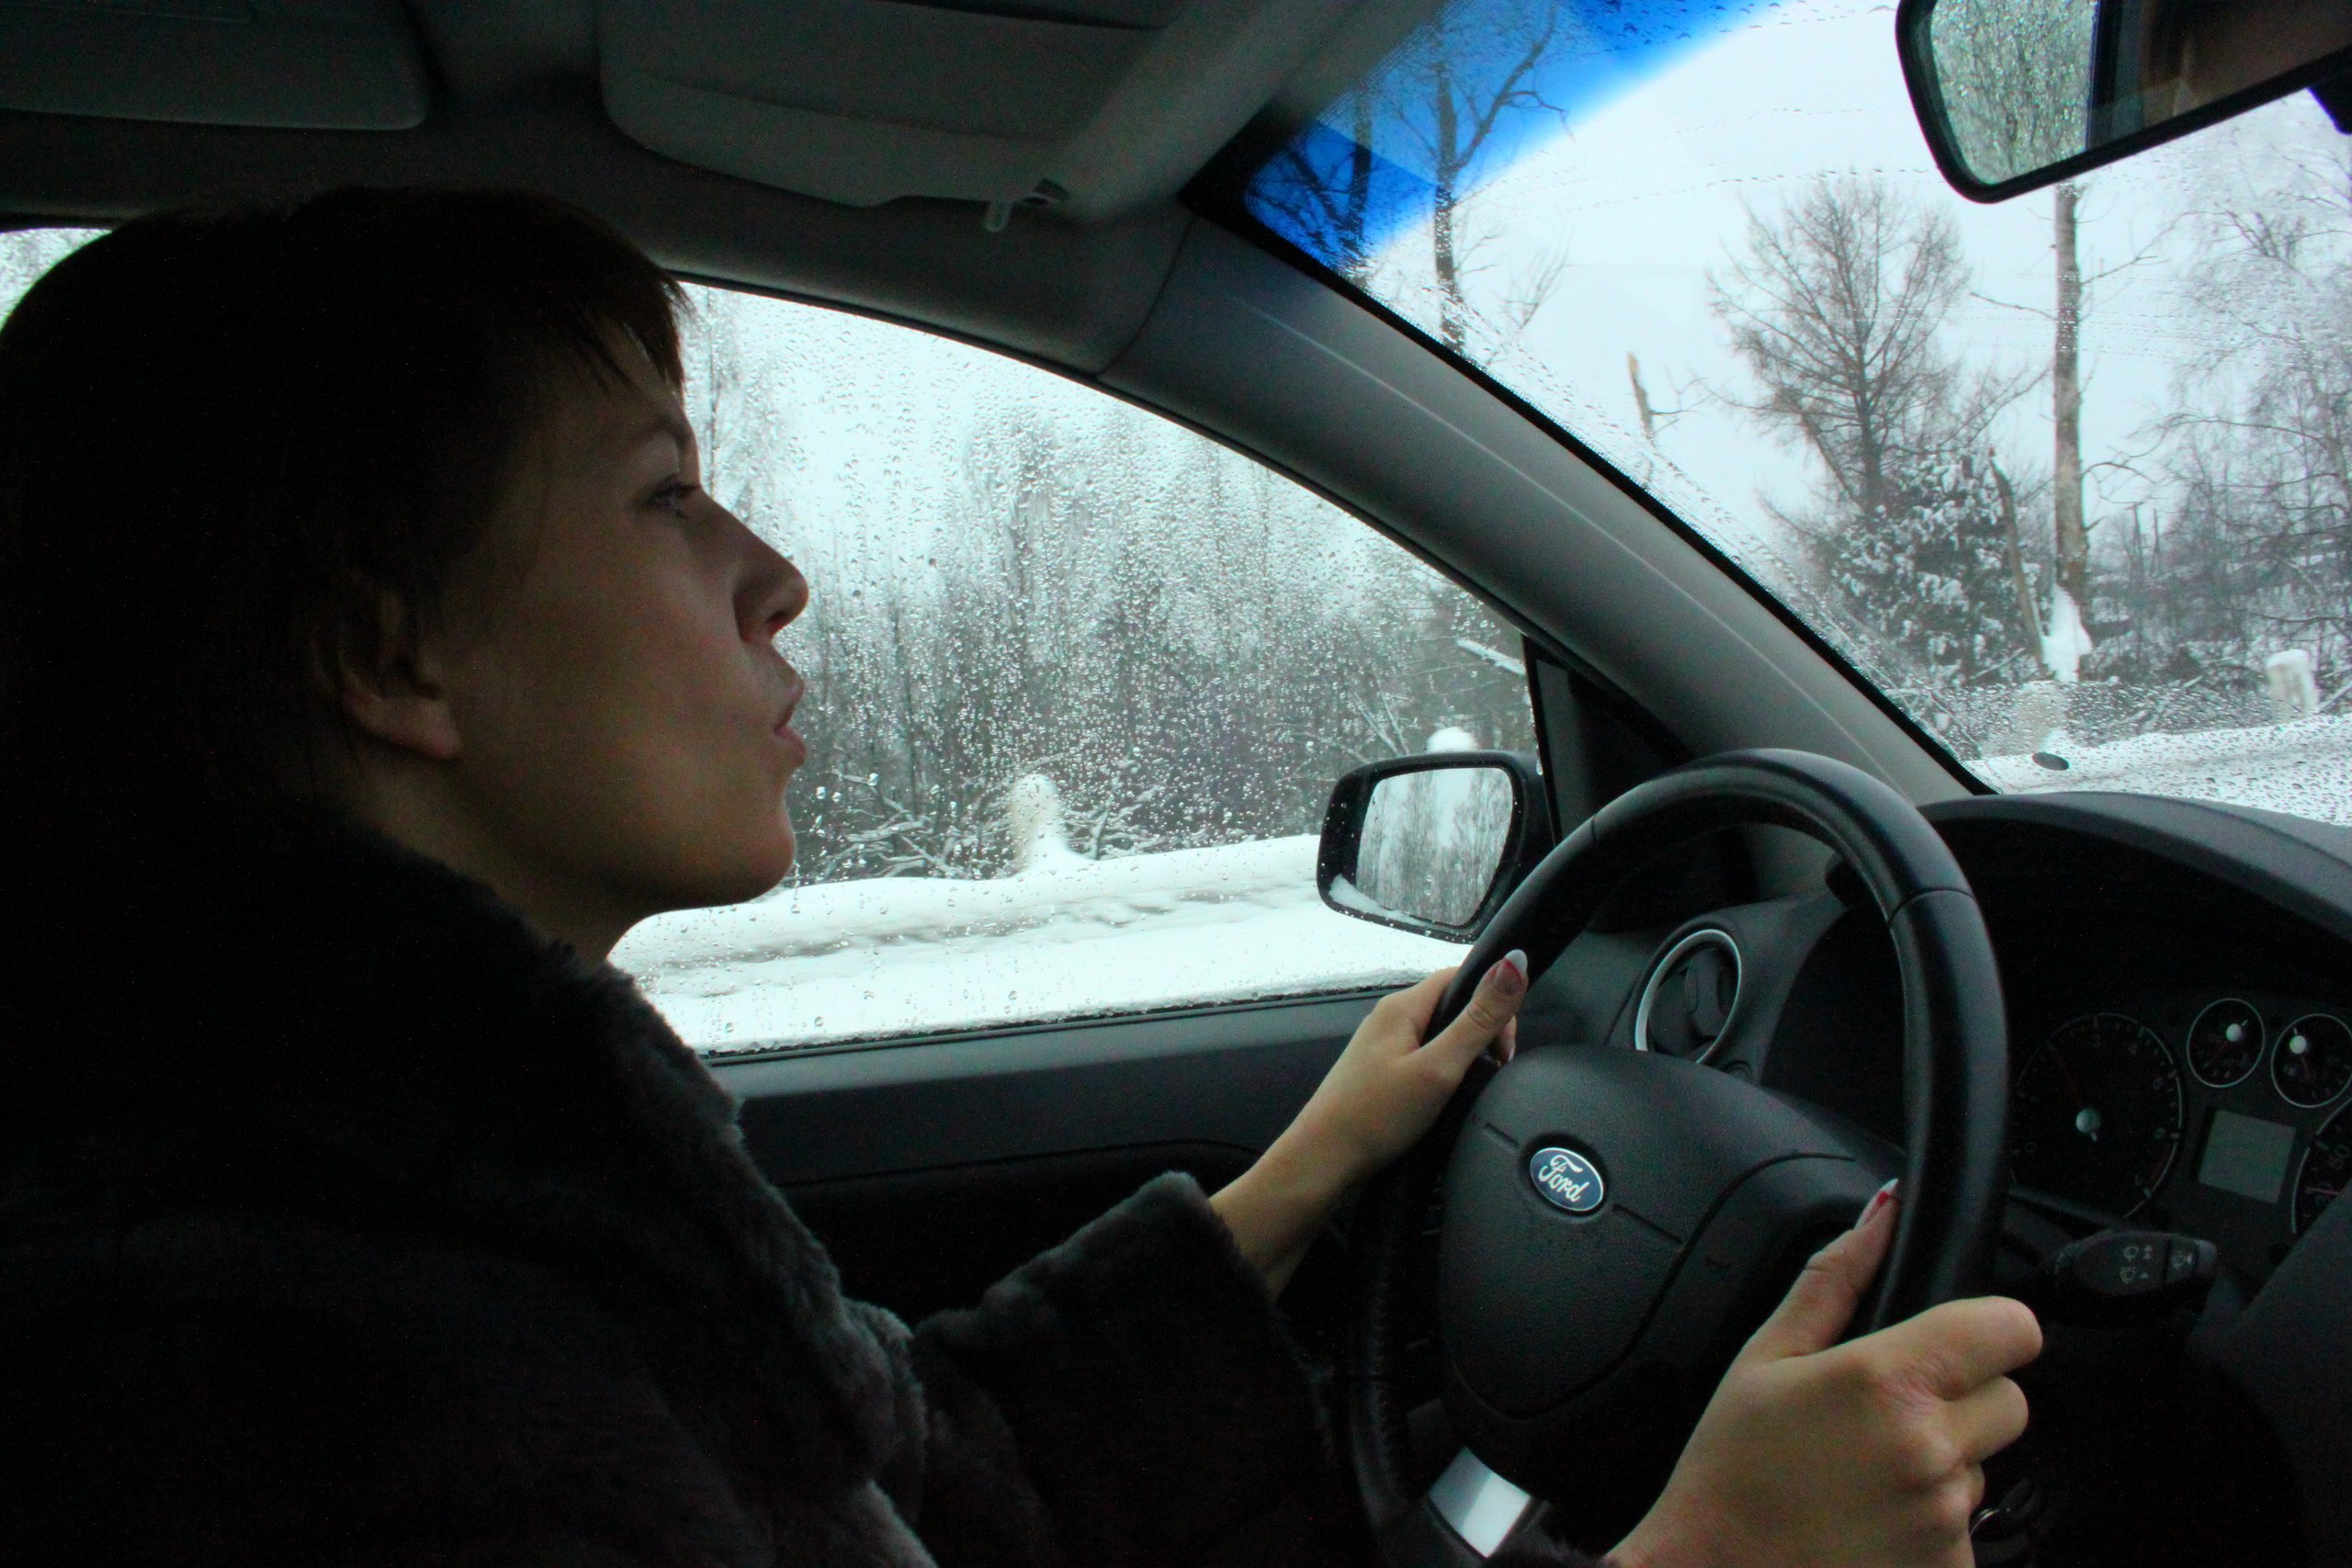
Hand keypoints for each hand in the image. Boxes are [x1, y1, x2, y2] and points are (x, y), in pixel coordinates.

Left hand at [1210, 953, 1527, 1291]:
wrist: (1323, 1161)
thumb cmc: (1375, 1116)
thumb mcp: (1439, 1067)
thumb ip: (1479, 1019)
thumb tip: (1515, 961)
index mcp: (1402, 1005)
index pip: (1461, 976)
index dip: (1494, 1002)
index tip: (1504, 1048)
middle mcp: (1390, 1019)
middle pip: (1453, 1007)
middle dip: (1482, 1034)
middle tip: (1491, 1073)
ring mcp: (1383, 1047)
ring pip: (1440, 1036)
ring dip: (1464, 1058)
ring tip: (1468, 1090)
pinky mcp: (1381, 1074)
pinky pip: (1425, 1059)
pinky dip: (1444, 1075)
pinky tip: (1445, 1100)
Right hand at [1611, 1185, 2042, 1567]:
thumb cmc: (1729, 1473)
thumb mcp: (1764, 1357)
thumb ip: (1834, 1278)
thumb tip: (1881, 1213)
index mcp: (1887, 1381)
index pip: (2012, 1329)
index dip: (1986, 1328)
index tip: (1952, 1339)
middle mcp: (1931, 1450)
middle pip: (2010, 1399)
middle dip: (1962, 1397)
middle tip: (1885, 1412)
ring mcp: (1947, 1517)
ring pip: (1986, 1463)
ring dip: (1944, 1460)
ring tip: (1865, 1470)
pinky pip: (1969, 1525)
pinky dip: (1931, 1518)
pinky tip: (1871, 1515)